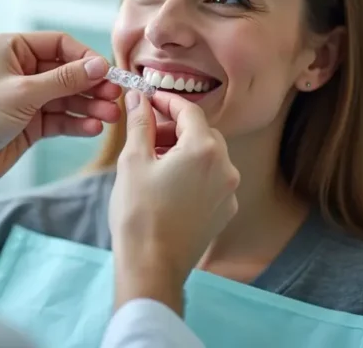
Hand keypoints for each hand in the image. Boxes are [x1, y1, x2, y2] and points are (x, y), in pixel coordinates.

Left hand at [0, 32, 120, 224]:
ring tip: (110, 117)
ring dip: (90, 106)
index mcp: (12, 48)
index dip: (85, 58)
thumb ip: (65, 79)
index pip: (60, 44)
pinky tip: (92, 129)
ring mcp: (27, 97)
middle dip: (92, 86)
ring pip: (68, 97)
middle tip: (115, 98)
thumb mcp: (24, 93)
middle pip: (68, 72)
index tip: (107, 73)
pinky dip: (77, 123)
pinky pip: (61, 118)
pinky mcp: (31, 123)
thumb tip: (99, 66)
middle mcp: (21, 69)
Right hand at [109, 90, 239, 315]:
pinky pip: (212, 179)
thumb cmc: (139, 213)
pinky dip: (193, 172)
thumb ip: (140, 123)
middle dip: (175, 127)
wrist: (152, 266)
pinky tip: (168, 182)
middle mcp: (225, 166)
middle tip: (147, 132)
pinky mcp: (224, 210)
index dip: (167, 101)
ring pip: (208, 155)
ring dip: (184, 149)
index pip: (189, 110)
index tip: (148, 99)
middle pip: (202, 132)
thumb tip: (139, 96)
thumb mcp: (133, 161)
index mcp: (204, 149)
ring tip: (154, 158)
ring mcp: (228, 191)